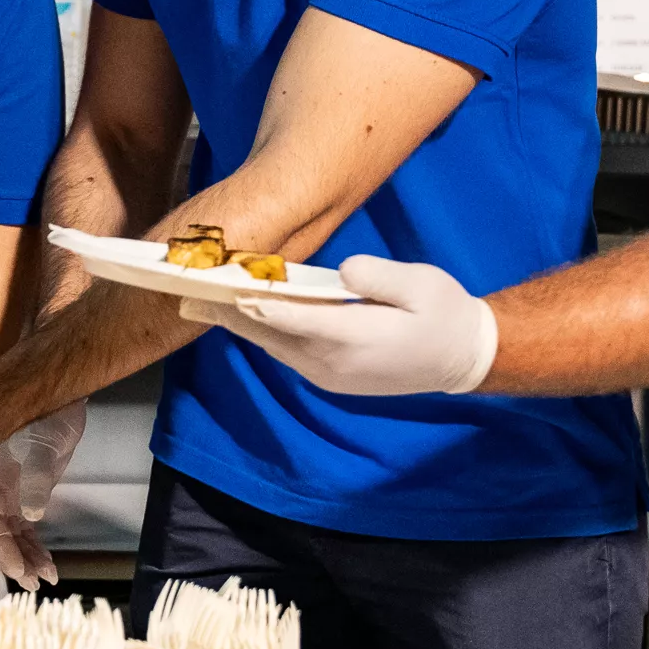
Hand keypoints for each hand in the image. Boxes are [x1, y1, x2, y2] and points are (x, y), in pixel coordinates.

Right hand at [0, 401, 84, 589]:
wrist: (59, 396)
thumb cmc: (45, 415)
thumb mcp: (41, 446)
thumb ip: (36, 479)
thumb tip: (31, 516)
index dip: (1, 547)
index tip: (18, 570)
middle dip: (13, 559)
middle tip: (32, 583)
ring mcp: (14, 493)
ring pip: (14, 534)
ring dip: (27, 557)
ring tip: (45, 579)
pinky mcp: (30, 494)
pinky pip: (27, 527)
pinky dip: (36, 546)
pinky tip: (48, 565)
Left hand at [181, 255, 497, 396]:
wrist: (461, 358)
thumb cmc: (444, 314)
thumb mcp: (422, 285)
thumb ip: (380, 277)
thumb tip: (343, 272)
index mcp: (355, 338)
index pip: (296, 320)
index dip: (259, 304)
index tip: (226, 291)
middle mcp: (333, 363)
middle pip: (271, 335)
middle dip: (229, 313)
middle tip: (187, 294)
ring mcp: (328, 374)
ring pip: (273, 345)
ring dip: (238, 323)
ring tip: (199, 303)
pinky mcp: (328, 376)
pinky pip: (285, 351)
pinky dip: (260, 331)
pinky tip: (239, 315)